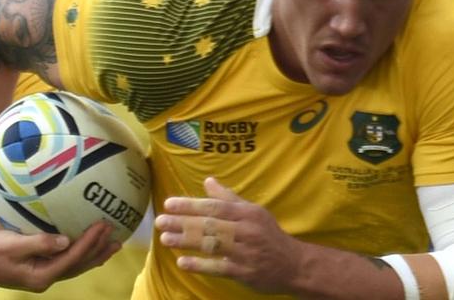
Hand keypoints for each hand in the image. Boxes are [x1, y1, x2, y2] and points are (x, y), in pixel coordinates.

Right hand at [0, 221, 120, 291]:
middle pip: (79, 264)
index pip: (72, 259)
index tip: (102, 225)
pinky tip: (93, 248)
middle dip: (98, 249)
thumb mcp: (12, 245)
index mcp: (40, 275)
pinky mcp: (42, 266)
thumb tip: (65, 241)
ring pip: (76, 265)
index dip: (89, 243)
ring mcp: (44, 273)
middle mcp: (45, 277)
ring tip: (114, 243)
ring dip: (96, 253)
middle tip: (116, 234)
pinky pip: (69, 261)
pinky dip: (83, 254)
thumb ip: (39, 243)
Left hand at [155, 177, 301, 293]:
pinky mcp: (243, 272)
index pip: (214, 207)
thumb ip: (229, 198)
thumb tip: (208, 181)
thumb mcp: (254, 211)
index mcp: (246, 213)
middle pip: (210, 225)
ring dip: (186, 241)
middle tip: (160, 221)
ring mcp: (244, 252)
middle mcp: (245, 230)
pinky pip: (219, 268)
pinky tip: (182, 262)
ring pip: (212, 245)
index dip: (191, 205)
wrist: (293, 264)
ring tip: (165, 239)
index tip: (169, 204)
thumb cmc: (269, 234)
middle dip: (183, 222)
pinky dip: (200, 265)